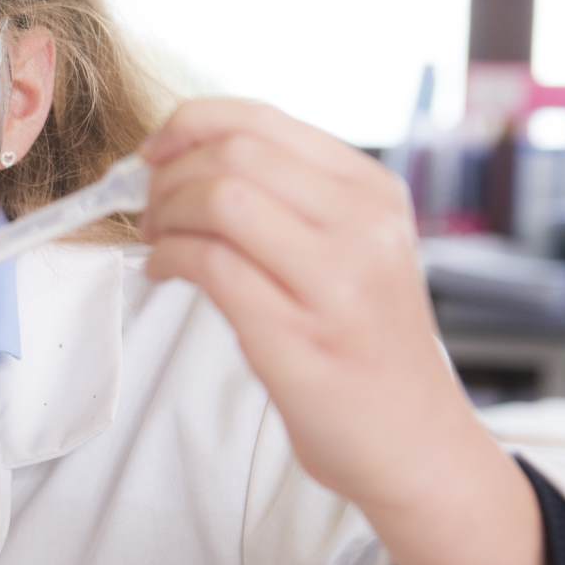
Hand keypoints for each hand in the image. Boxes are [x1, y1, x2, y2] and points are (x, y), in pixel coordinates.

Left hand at [140, 100, 543, 564]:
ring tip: (157, 241)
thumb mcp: (353, 250)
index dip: (189, 126)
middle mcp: (363, 224)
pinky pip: (211, 265)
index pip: (262, 120)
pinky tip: (164, 272)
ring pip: (221, 199)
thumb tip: (189, 159)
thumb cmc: (367, 347)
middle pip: (235, 154)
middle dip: (168, 174)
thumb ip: (292, 200)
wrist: (416, 444)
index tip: (155, 154)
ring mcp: (336, 279)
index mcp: (373, 191)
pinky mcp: (298, 334)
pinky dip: (168, 258)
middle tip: (148, 208)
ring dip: (165, 214)